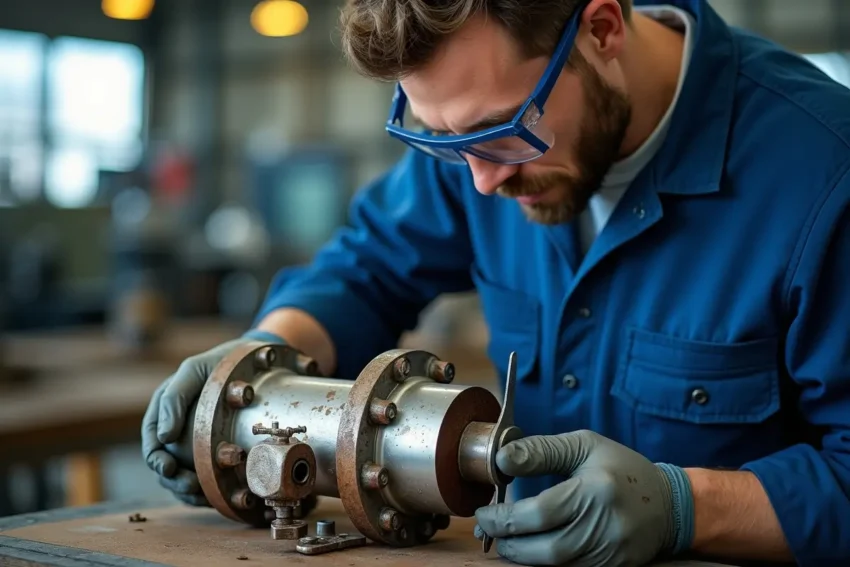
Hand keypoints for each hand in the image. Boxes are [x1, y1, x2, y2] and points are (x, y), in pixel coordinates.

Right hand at [141, 329, 285, 505]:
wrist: (252, 361)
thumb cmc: (219, 363)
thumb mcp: (193, 371)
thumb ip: (174, 397)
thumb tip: (164, 436)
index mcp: (164, 412)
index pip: (152, 442)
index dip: (156, 460)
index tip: (168, 469)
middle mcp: (176, 430)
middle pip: (165, 465)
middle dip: (174, 481)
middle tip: (190, 486)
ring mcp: (193, 442)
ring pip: (183, 475)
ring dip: (188, 490)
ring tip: (203, 495)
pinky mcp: (212, 451)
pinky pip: (204, 475)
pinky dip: (207, 489)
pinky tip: (216, 496)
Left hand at [474, 430, 693, 566]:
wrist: (669, 504)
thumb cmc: (621, 468)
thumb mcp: (584, 446)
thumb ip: (541, 451)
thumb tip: (501, 458)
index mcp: (595, 490)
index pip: (541, 512)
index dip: (505, 517)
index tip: (484, 511)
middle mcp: (603, 526)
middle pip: (544, 547)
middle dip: (507, 540)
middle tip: (487, 528)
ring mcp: (609, 553)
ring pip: (554, 564)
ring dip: (521, 554)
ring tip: (502, 539)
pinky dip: (544, 562)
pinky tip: (529, 548)